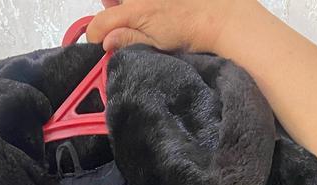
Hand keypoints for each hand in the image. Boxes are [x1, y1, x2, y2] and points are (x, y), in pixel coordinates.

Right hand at [85, 0, 257, 54]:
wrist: (220, 16)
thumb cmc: (191, 30)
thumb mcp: (155, 44)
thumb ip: (128, 40)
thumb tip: (105, 43)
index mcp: (134, 11)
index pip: (98, 25)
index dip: (96, 38)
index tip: (101, 47)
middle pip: (109, 5)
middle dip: (109, 15)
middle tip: (115, 29)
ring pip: (125, 0)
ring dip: (122, 6)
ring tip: (131, 17)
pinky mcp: (154, 1)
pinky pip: (138, 2)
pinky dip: (136, 5)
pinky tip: (147, 11)